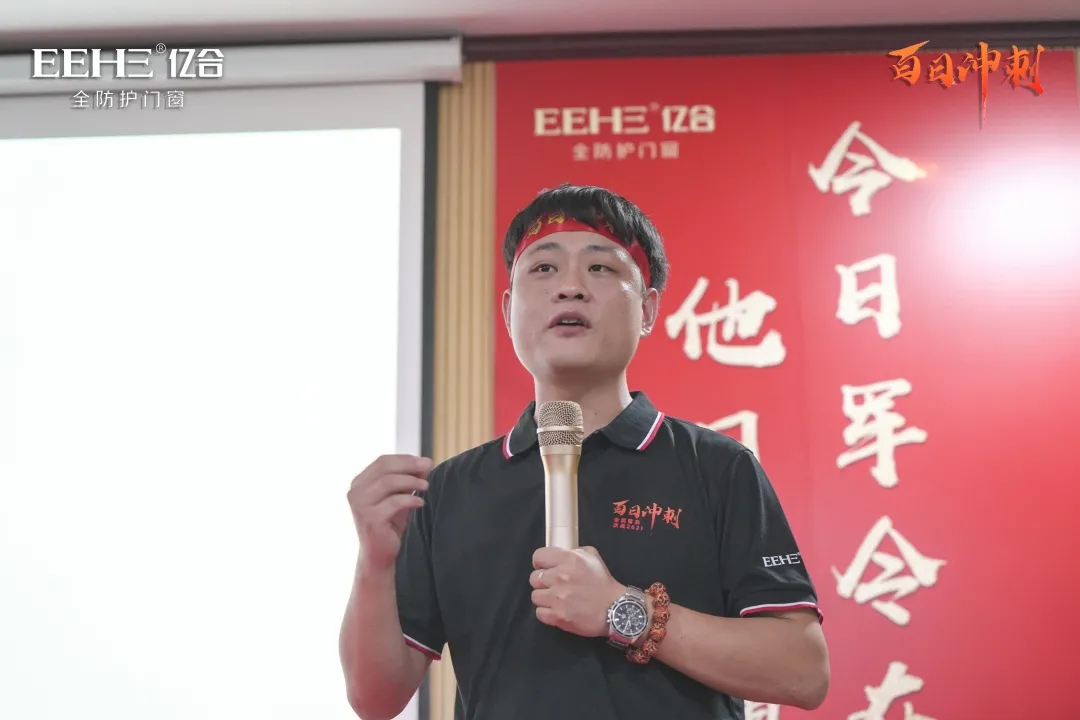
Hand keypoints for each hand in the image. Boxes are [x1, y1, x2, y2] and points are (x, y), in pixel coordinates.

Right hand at [347, 454, 432, 569]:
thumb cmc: (389, 525)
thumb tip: (427, 463)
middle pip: (385, 467)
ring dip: (411, 481)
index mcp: (359, 483)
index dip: (406, 459)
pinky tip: (420, 502)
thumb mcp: (399, 497)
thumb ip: (408, 480)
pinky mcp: (370, 519)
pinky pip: (394, 502)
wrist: (380, 555)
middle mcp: (355, 492)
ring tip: (426, 486)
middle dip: (410, 465)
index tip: (425, 462)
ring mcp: (360, 505)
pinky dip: (411, 499)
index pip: (382, 461)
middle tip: (429, 468)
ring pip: (388, 482)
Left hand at [530, 546, 625, 637]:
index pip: (538, 556)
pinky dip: (547, 613)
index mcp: (568, 559)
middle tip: (554, 586)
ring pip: (535, 596)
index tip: (545, 568)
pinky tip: (558, 610)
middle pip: (534, 578)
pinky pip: (539, 613)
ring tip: (557, 599)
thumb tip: (559, 554)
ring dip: (545, 598)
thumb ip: (574, 552)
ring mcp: (557, 598)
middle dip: (543, 582)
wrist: (615, 609)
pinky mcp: (557, 616)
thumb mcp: (592, 556)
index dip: (541, 563)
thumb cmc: (603, 583)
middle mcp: (560, 577)